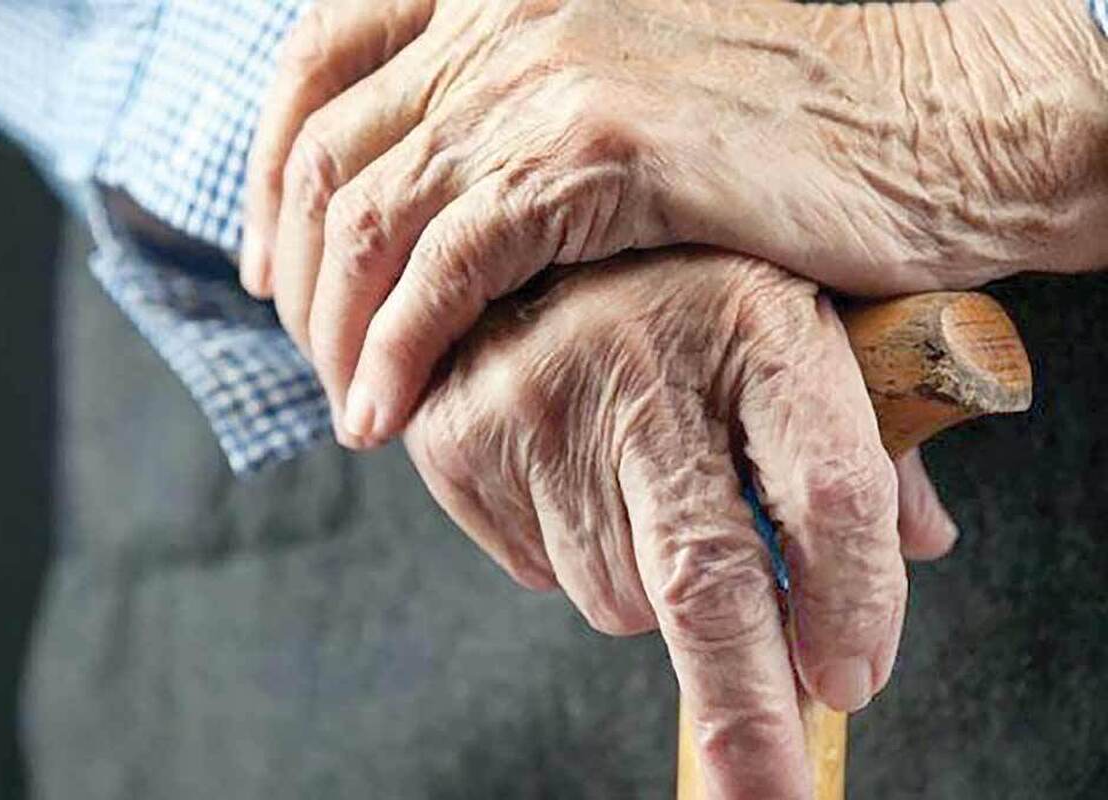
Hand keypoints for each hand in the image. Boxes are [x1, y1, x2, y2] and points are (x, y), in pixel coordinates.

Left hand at [242, 0, 1106, 446]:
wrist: (951, 104)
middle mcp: (509, 6)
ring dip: (339, 326)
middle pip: (331, 147)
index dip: (272, 167)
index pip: (323, 57)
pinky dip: (399, 346)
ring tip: (353, 406)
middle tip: (313, 354)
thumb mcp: (634, 73)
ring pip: (372, 214)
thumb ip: (527, 106)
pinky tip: (389, 412)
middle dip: (300, 268)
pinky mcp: (603, 151)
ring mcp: (549, 72)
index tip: (274, 260)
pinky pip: (448, 264)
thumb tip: (448, 186)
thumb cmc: (807, 101)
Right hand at [402, 247, 954, 797]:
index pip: (827, 490)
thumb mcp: (794, 320)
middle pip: (706, 580)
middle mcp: (640, 353)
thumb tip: (920, 543)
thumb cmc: (683, 281)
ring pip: (617, 595)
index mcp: (754, 317)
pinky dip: (572, 555)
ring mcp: (537, 400)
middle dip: (746, 710)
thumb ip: (865, 431)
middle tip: (770, 788)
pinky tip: (576, 473)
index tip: (851, 679)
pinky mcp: (460, 440)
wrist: (511, 227)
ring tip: (642, 484)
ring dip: (649, 584)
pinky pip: (539, 573)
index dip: (852, 606)